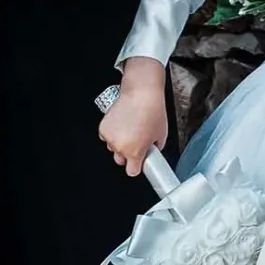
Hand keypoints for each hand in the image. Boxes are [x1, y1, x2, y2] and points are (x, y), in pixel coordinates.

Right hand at [99, 58, 169, 177]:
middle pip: (121, 160)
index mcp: (135, 152)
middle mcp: (120, 147)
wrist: (141, 93)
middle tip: (137, 142)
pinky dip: (113, 133)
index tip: (139, 163)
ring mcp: (110, 138)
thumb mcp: (161, 134)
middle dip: (128, 154)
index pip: (132, 171)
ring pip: (113, 148)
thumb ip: (155, 149)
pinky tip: (123, 124)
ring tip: (130, 130)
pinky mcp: (103, 128)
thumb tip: (152, 153)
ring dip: (120, 143)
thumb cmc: (153, 111)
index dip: (136, 167)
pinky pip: (106, 137)